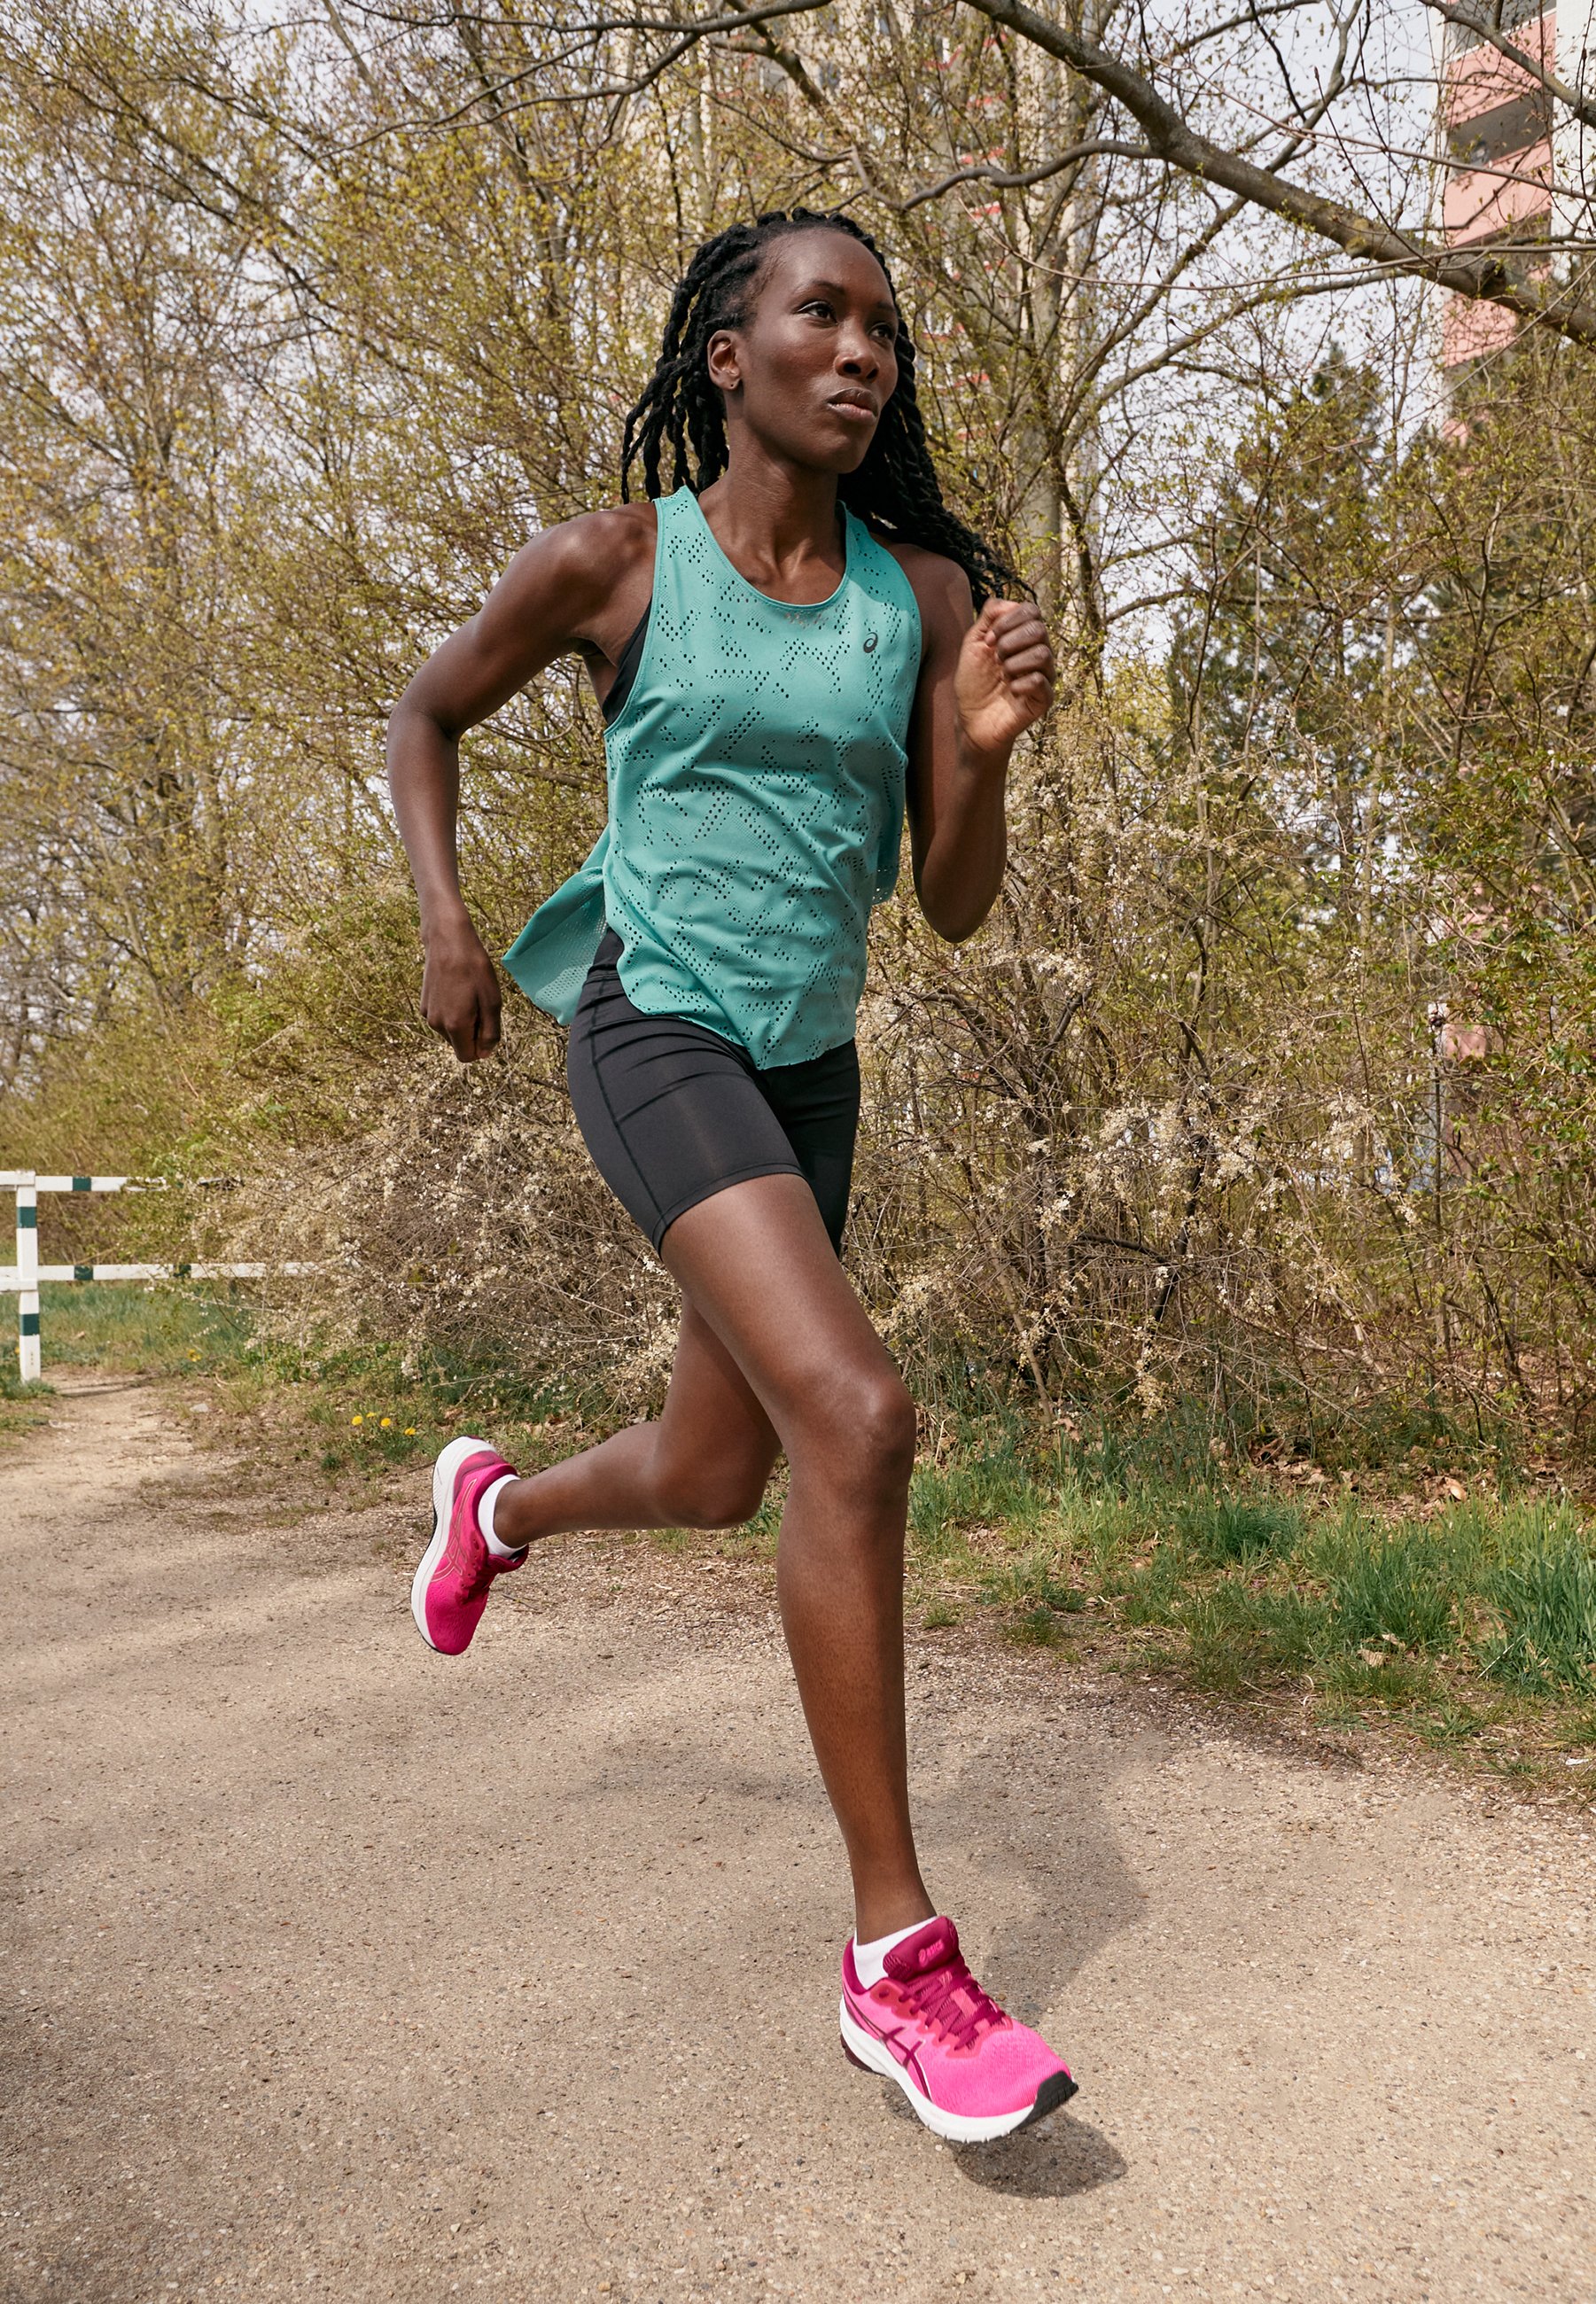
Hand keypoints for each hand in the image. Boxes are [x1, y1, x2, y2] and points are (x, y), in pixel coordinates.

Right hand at [420, 916, 501, 1062]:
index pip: (467, 1056)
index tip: (487, 1025)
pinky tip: (457, 989)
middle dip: (473, 1033)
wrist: (447, 940)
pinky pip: (442, 1018)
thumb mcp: (492, 1001)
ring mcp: (428, 1014)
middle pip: (459, 1044)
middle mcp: (437, 1024)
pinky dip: (452, 1011)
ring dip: (463, 1021)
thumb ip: (490, 1032)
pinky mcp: (423, 1004)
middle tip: (480, 1004)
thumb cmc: (474, 968)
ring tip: (469, 994)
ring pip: (451, 1031)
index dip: (481, 1048)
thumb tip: (485, 1054)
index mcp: (455, 1025)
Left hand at [953, 599, 1054, 759]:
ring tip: (1002, 676)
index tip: (988, 639)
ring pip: (1043, 654)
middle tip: (996, 659)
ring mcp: (1045, 675)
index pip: (1032, 610)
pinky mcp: (1045, 698)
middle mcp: (1039, 652)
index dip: (1008, 620)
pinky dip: (1019, 684)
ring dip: (1014, 664)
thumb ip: (989, 616)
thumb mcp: (973, 643)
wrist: (971, 719)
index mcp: (1024, 637)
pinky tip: (1010, 691)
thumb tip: (1010, 602)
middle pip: (1039, 629)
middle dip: (1009, 642)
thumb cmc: (973, 682)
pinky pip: (1040, 681)